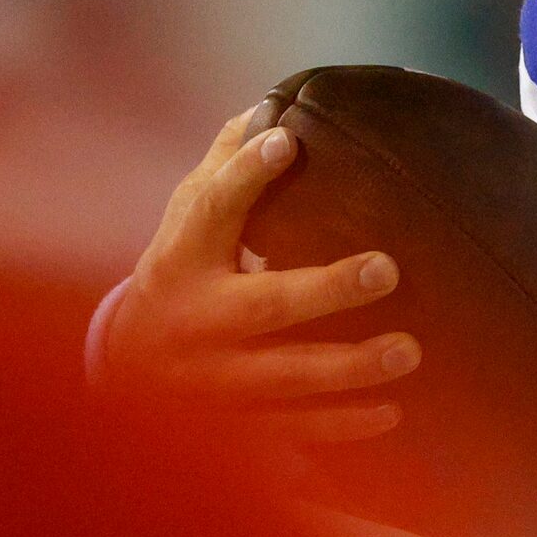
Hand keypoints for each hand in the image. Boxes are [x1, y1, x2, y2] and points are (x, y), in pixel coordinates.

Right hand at [99, 97, 419, 443]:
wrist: (127, 369)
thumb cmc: (182, 268)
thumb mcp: (189, 216)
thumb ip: (229, 162)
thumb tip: (277, 103)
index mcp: (183, 259)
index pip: (211, 209)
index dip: (244, 174)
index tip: (285, 142)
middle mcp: (196, 321)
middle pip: (264, 305)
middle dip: (326, 289)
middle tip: (387, 267)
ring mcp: (215, 381)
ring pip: (285, 378)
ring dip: (349, 368)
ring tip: (409, 350)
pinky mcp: (235, 428)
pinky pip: (292, 433)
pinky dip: (340, 429)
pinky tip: (392, 416)